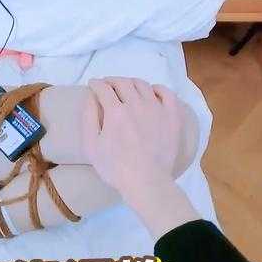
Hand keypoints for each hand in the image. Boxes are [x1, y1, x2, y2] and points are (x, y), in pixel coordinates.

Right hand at [84, 77, 183, 195]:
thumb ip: (88, 118)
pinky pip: (167, 93)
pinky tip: (152, 93)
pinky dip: (157, 89)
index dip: (95, 84)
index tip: (92, 85)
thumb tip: (90, 97)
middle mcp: (136, 104)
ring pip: (143, 85)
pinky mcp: (172, 116)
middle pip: (123, 83)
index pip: (103, 88)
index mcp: (115, 111)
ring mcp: (157, 108)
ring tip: (127, 89)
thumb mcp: (91, 146)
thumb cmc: (114, 167)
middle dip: (112, 81)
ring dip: (131, 83)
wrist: (146, 181)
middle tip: (107, 86)